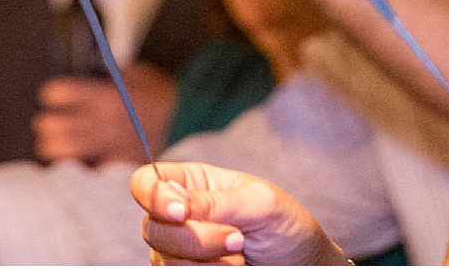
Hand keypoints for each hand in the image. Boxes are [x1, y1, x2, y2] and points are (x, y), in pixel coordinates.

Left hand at [33, 65, 175, 164]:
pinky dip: (81, 165)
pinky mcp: (118, 161)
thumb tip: (94, 72)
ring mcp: (108, 144)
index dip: (52, 94)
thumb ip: (112, 74)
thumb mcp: (137, 73)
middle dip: (46, 124)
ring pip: (65, 150)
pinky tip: (78, 161)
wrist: (191, 122)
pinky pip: (90, 168)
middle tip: (47, 122)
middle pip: (53, 127)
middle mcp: (102, 121)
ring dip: (54, 146)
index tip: (51, 96)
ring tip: (52, 142)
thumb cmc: (164, 96)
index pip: (60, 94)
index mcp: (105, 96)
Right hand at [130, 160, 343, 264]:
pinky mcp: (188, 273)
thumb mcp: (261, 203)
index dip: (153, 196)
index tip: (181, 211)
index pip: (145, 182)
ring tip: (240, 252)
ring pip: (163, 259)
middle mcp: (178, 216)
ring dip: (206, 260)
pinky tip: (233, 269)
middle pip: (151, 227)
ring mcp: (180, 251)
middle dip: (194, 237)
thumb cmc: (286, 227)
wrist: (303, 268)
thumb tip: (177, 203)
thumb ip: (217, 200)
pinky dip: (208, 273)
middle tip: (238, 237)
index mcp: (192, 183)